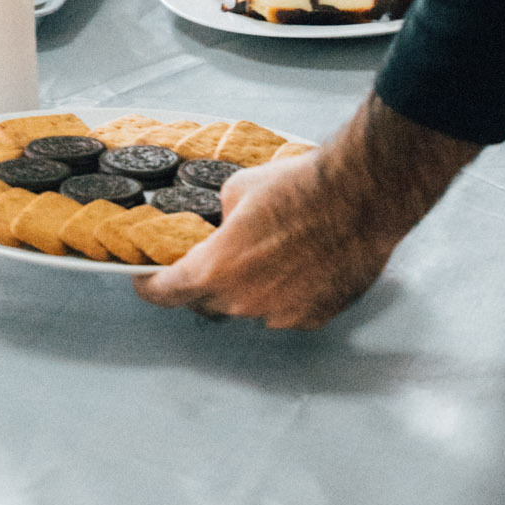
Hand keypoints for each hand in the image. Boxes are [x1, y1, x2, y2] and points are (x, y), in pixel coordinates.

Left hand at [137, 96, 477, 331]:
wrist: (358, 195)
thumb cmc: (300, 188)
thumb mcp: (238, 189)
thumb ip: (219, 218)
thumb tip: (221, 224)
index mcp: (215, 270)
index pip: (165, 293)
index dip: (150, 287)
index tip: (145, 281)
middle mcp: (244, 302)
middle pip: (206, 304)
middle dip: (202, 285)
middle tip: (214, 260)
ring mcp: (282, 315)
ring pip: (250, 309)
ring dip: (249, 290)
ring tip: (270, 256)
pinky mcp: (315, 317)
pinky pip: (287, 312)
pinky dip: (286, 295)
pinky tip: (300, 267)